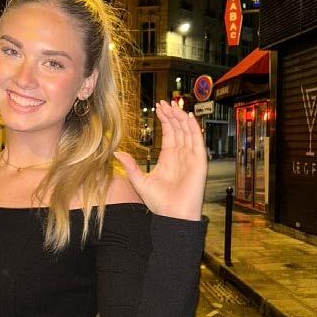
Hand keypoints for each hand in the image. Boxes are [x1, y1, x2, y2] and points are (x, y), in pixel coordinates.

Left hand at [114, 100, 206, 219]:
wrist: (172, 215)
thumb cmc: (159, 202)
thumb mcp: (140, 181)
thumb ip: (130, 165)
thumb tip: (117, 152)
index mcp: (169, 158)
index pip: (168, 133)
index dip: (164, 119)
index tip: (158, 107)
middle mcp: (181, 155)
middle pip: (178, 129)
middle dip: (172, 114)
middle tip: (164, 101)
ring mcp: (191, 157)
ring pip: (187, 131)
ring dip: (181, 117)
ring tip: (173, 105)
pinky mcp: (199, 162)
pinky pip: (198, 141)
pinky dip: (194, 128)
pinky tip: (187, 117)